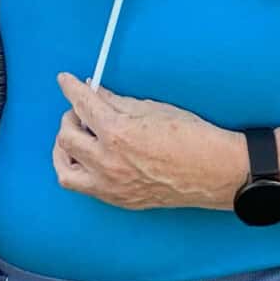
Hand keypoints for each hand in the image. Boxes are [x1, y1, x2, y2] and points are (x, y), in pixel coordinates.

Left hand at [52, 75, 244, 210]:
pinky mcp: (118, 200)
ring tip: (78, 139)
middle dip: (70, 119)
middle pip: (66, 137)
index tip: (65, 80)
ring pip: (65, 171)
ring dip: (65, 151)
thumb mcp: (152, 109)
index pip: (82, 105)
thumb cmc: (191, 137)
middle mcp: (108, 162)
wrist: (214, 172)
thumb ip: (117, 101)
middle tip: (82, 111)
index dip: (71, 88)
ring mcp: (111, 185)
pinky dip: (81, 170)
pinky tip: (91, 159)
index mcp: (117, 133)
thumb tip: (95, 92)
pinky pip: (84, 186)